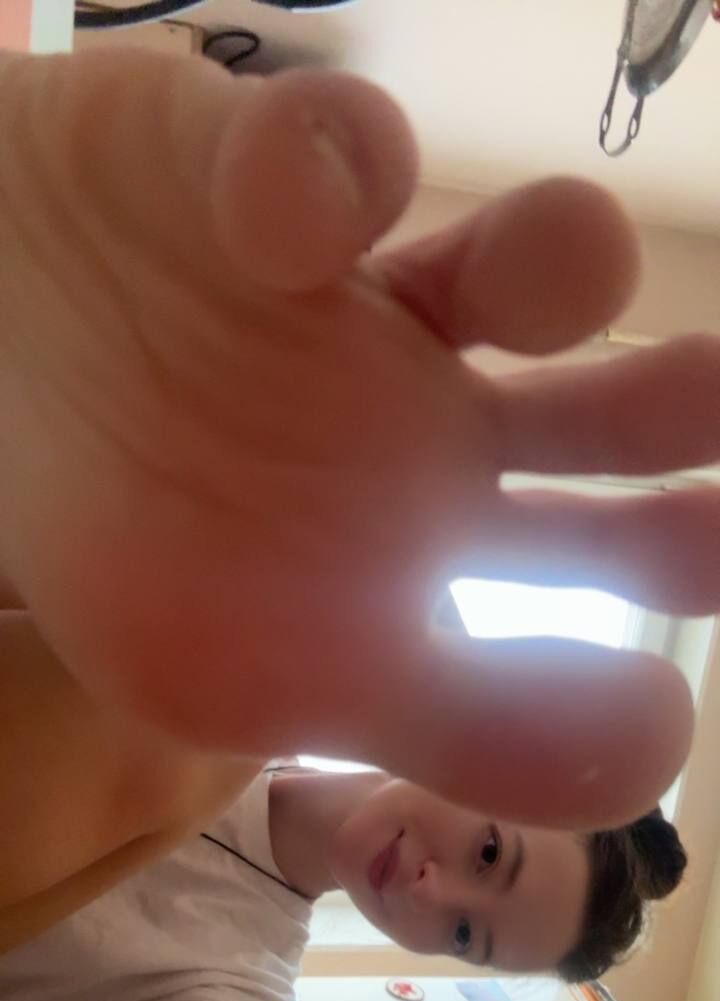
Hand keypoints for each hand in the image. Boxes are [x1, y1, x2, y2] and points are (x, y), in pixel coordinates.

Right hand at [0, 50, 716, 828]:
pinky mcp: (270, 179)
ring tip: (569, 275)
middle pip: (594, 421)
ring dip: (560, 258)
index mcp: (416, 555)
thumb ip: (455, 727)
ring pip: (518, 267)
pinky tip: (282, 232)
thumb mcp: (255, 680)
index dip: (642, 596)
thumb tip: (657, 746)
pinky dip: (312, 178)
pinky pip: (320, 159)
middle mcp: (420, 430)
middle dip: (665, 415)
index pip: (573, 582)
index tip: (659, 679)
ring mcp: (361, 306)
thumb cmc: (118, 544)